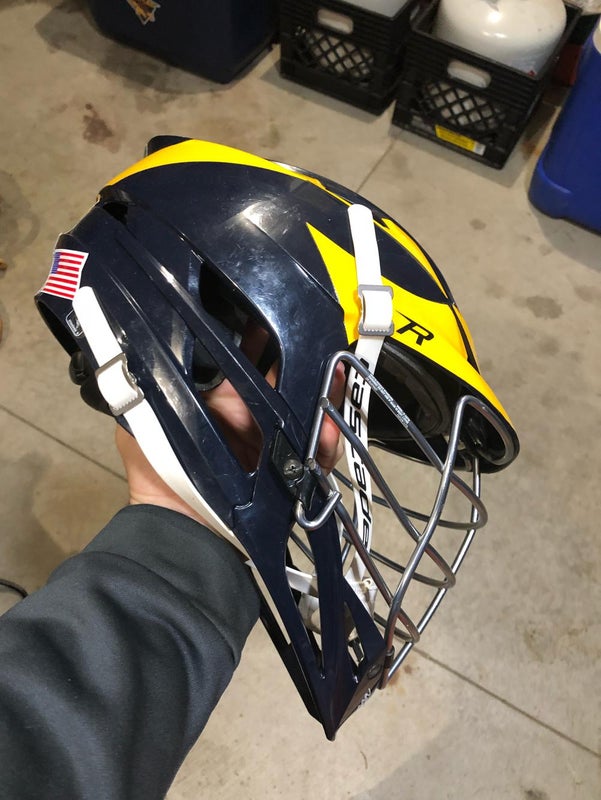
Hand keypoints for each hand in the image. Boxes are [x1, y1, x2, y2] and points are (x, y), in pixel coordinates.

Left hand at [116, 350, 344, 523]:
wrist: (184, 530)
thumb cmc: (159, 473)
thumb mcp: (144, 420)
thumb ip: (150, 382)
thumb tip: (147, 339)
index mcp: (223, 395)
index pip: (252, 356)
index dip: (268, 336)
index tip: (279, 312)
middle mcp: (255, 412)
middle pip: (291, 377)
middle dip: (309, 359)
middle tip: (322, 342)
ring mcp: (277, 439)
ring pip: (313, 408)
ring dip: (326, 394)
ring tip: (333, 379)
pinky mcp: (295, 468)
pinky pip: (320, 451)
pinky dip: (327, 441)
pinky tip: (327, 430)